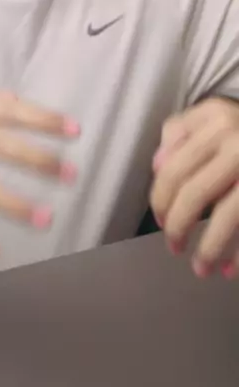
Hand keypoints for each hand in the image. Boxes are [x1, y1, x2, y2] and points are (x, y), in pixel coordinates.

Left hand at [150, 98, 238, 278]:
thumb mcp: (212, 116)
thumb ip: (179, 133)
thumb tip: (157, 166)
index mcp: (215, 119)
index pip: (174, 167)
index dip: (161, 200)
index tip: (161, 220)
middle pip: (196, 193)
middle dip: (179, 226)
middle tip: (174, 247)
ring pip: (227, 215)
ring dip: (210, 249)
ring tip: (201, 269)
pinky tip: (229, 271)